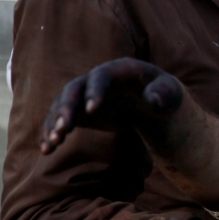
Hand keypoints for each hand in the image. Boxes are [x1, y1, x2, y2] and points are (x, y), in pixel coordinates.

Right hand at [41, 58, 183, 153]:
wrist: (153, 102)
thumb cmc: (163, 93)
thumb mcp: (170, 92)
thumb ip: (164, 93)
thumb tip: (154, 101)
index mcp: (120, 70)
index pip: (101, 75)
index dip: (95, 90)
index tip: (92, 110)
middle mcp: (96, 79)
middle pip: (74, 89)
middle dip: (67, 107)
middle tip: (64, 128)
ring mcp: (84, 95)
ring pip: (62, 105)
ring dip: (54, 122)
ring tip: (53, 143)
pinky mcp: (78, 111)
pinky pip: (59, 120)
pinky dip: (50, 132)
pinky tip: (47, 149)